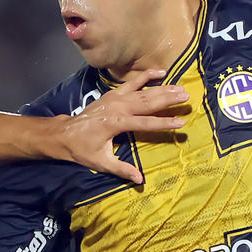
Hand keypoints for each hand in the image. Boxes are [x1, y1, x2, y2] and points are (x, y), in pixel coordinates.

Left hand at [56, 68, 189, 183]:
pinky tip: (161, 72)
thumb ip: (122, 169)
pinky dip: (146, 76)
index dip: (164, 123)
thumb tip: (140, 180)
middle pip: (147, 102)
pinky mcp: (112, 94)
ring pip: (142, 91)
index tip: (181, 123)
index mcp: (116, 124)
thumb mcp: (101, 163)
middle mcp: (117, 108)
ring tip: (180, 87)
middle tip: (186, 96)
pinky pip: (132, 82)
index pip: (145, 123)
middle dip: (168, 99)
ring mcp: (115, 98)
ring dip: (162, 88)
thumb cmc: (83, 150)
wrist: (64, 134)